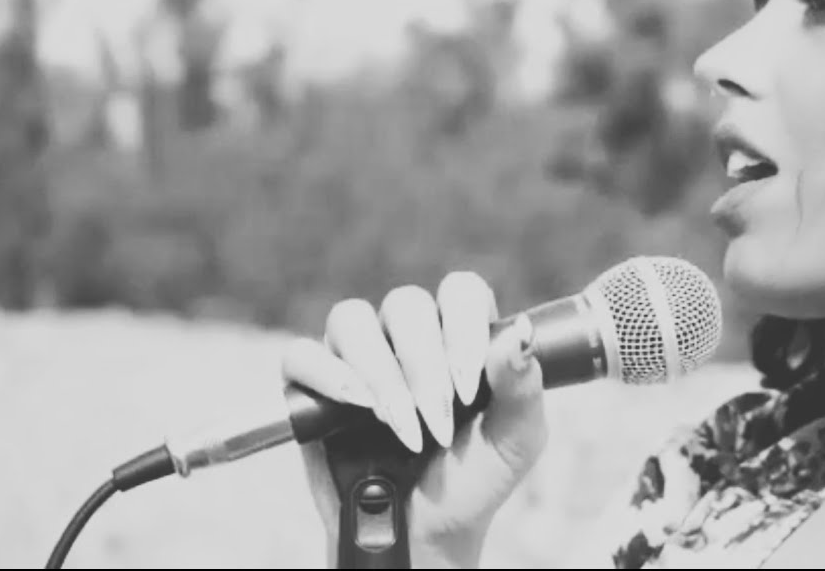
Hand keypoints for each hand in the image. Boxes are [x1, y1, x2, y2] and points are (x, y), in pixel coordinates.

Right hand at [280, 272, 548, 566]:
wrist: (426, 534)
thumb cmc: (475, 480)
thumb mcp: (516, 440)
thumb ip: (523, 386)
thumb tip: (519, 334)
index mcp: (459, 334)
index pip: (460, 291)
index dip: (464, 327)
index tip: (469, 387)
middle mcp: (405, 335)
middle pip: (406, 304)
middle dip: (425, 365)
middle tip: (438, 421)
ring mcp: (356, 357)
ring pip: (352, 318)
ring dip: (379, 371)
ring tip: (399, 423)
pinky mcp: (311, 388)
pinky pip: (301, 355)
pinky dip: (326, 375)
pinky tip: (356, 406)